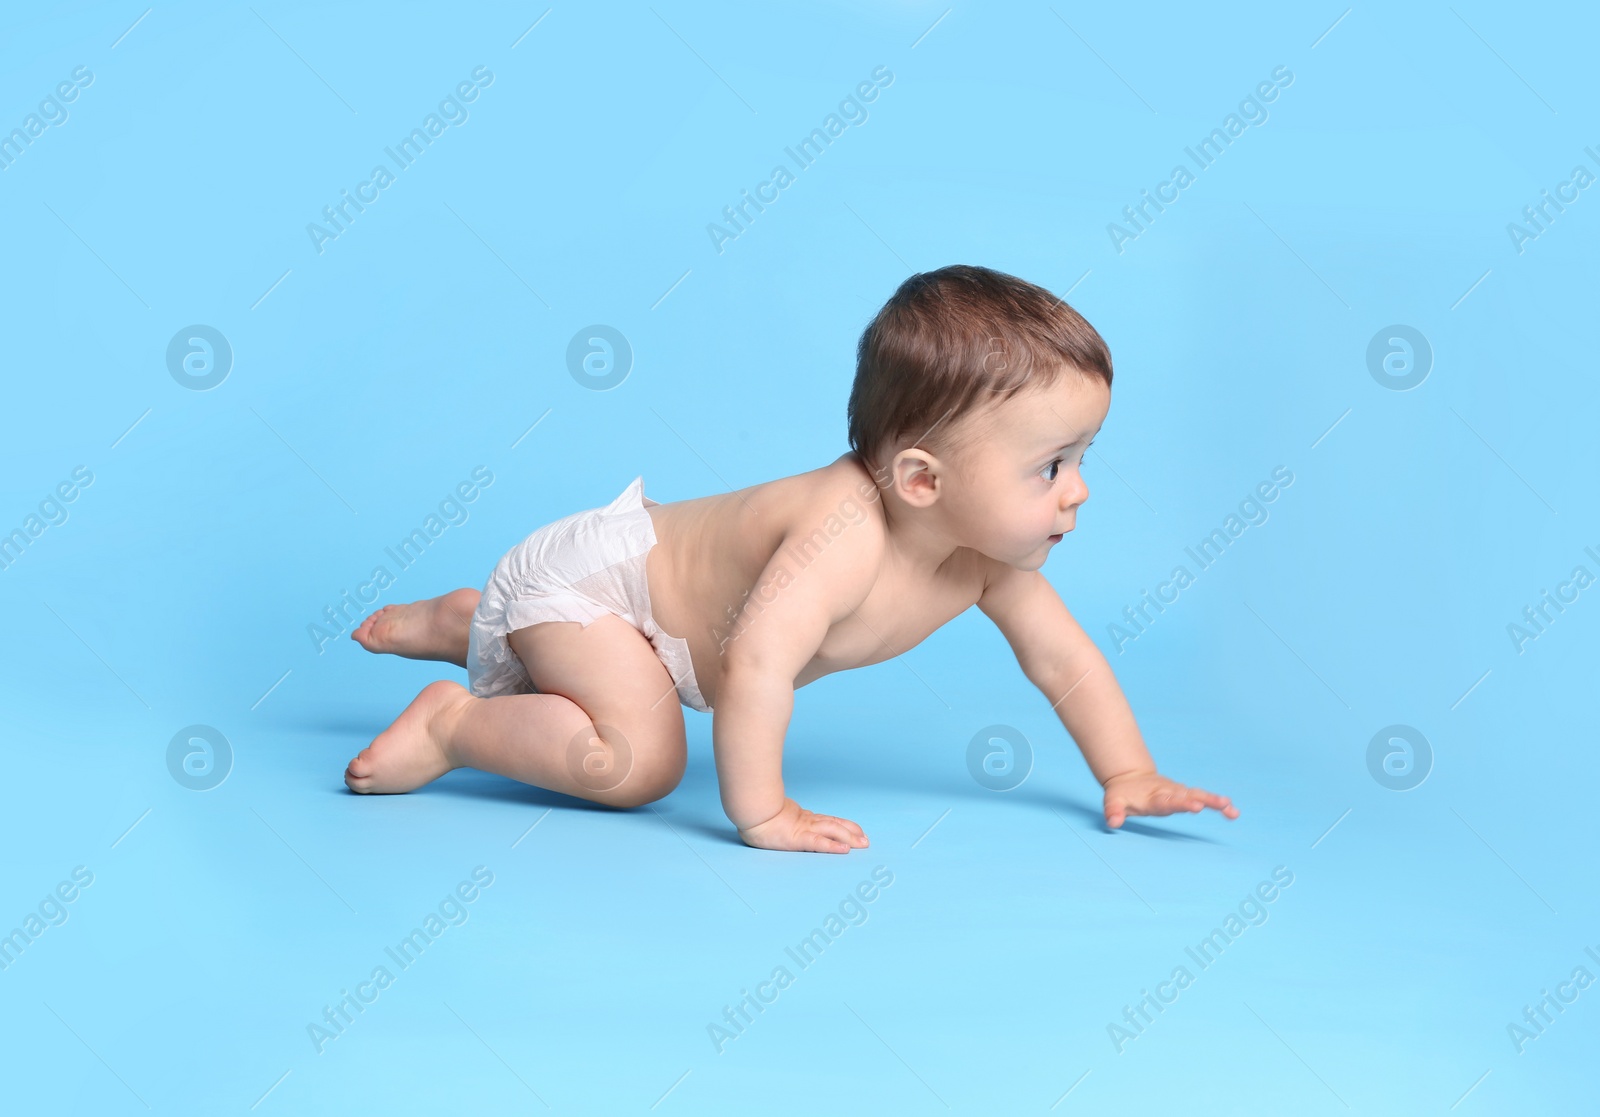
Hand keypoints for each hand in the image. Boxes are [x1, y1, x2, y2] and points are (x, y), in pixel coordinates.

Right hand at [737, 798, 868, 853]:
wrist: (750, 809)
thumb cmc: (756, 812)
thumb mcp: (773, 814)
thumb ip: (781, 816)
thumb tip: (779, 816)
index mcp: (801, 817)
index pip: (827, 820)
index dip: (843, 825)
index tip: (856, 830)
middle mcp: (806, 822)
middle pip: (834, 825)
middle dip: (852, 832)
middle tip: (866, 840)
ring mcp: (803, 829)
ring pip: (832, 831)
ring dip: (849, 838)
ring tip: (862, 844)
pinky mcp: (798, 838)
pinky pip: (819, 844)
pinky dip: (833, 846)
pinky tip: (845, 850)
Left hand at [1103, 771, 1238, 828]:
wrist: (1129, 777)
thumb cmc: (1122, 793)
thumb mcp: (1113, 801)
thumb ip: (1114, 811)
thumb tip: (1112, 822)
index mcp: (1153, 797)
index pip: (1167, 801)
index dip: (1180, 803)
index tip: (1194, 806)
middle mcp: (1169, 793)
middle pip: (1188, 796)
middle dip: (1203, 800)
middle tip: (1221, 804)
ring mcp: (1178, 792)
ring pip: (1199, 795)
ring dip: (1215, 802)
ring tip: (1232, 810)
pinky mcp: (1184, 794)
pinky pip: (1203, 799)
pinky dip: (1217, 805)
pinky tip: (1233, 812)